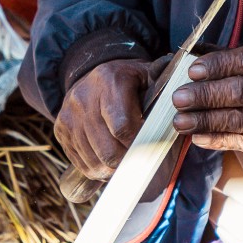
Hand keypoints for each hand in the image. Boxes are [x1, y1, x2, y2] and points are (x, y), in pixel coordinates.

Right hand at [54, 57, 155, 178]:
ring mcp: (68, 115)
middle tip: (140, 163)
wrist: (90, 73)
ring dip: (112, 169)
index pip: (122, 126)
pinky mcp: (60, 129)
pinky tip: (108, 163)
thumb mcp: (147, 76)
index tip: (150, 149)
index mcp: (109, 81)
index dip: (138, 144)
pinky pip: (79, 162)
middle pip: (107, 149)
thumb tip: (182, 110)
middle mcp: (83, 97)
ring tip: (126, 165)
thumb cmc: (127, 80)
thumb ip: (164, 91)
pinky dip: (96, 169)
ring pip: (93, 160)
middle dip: (127, 161)